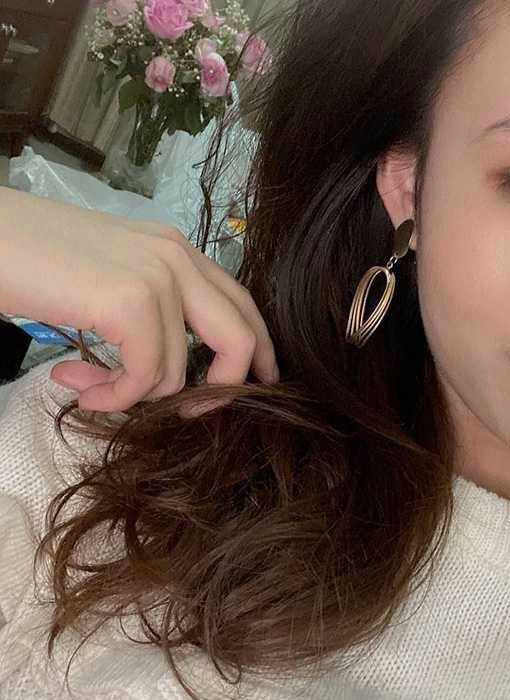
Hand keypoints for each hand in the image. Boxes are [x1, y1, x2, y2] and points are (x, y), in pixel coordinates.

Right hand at [0, 187, 278, 414]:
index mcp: (175, 250)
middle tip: (192, 414)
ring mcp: (158, 278)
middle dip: (227, 387)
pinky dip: (115, 397)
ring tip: (87, 385)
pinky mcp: (131, 303)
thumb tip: (162, 380)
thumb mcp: (104, 282)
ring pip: (178, 373)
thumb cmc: (27, 258)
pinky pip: (146, 379)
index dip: (257, 351)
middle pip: (241, 338)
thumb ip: (145, 318)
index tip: (257, 384)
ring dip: (132, 396)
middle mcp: (177, 257)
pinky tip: (81, 387)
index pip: (240, 304)